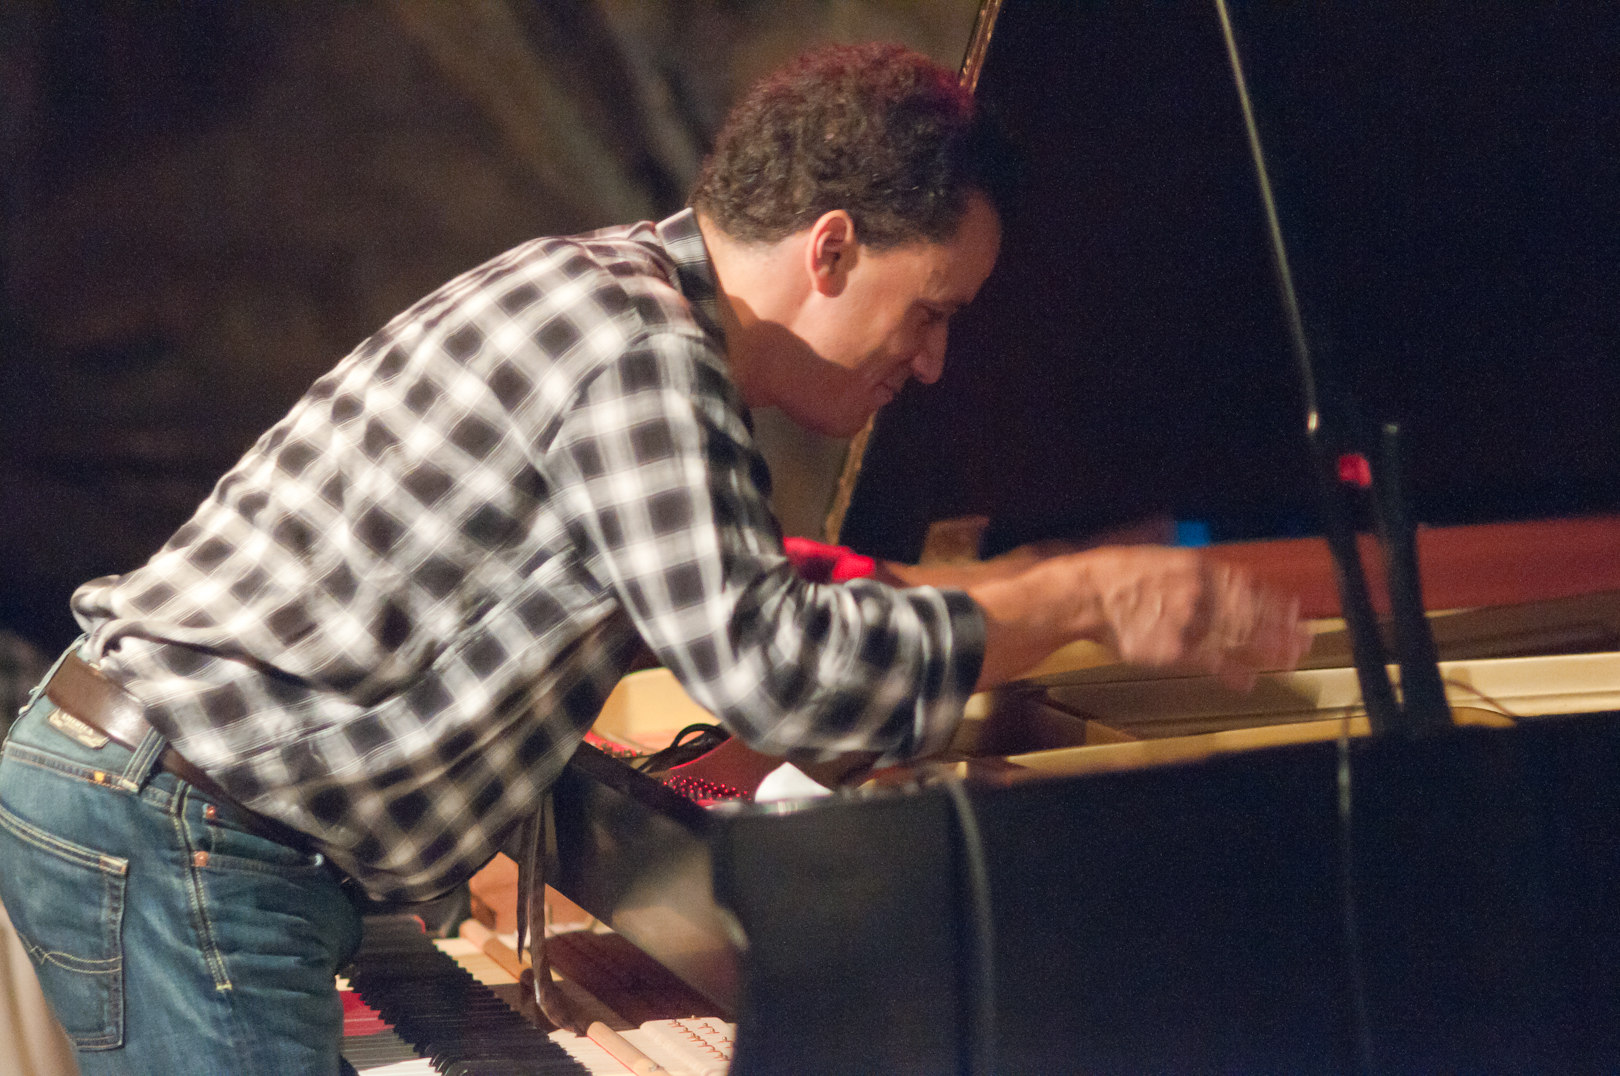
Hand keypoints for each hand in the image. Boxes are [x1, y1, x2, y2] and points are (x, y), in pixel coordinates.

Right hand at [1086, 547, 1309, 688]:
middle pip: (1250, 613)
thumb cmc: (1111, 575)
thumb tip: (1183, 540)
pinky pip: (1211, 662)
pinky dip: (1232, 673)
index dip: (1272, 599)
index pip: (1246, 584)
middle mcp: (1201, 593)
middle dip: (1280, 628)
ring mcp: (1191, 622)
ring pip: (1238, 638)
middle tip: (1302, 639)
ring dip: (1267, 650)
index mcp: (1197, 567)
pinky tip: (1247, 681)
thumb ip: (1176, 553)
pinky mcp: (1175, 649)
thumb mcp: (1149, 550)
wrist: (1086, 595)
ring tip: (1287, 660)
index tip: (1291, 609)